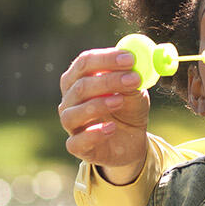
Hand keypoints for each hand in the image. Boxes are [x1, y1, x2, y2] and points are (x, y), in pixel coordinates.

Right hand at [58, 47, 150, 183]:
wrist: (131, 140)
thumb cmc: (127, 109)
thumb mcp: (135, 91)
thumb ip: (132, 79)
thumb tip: (134, 65)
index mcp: (79, 79)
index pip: (84, 63)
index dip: (106, 59)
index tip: (130, 59)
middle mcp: (69, 100)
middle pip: (80, 87)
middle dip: (108, 81)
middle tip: (133, 79)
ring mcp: (71, 124)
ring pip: (73, 114)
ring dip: (98, 105)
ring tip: (120, 101)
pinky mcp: (76, 147)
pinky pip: (77, 142)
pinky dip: (93, 134)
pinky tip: (111, 128)